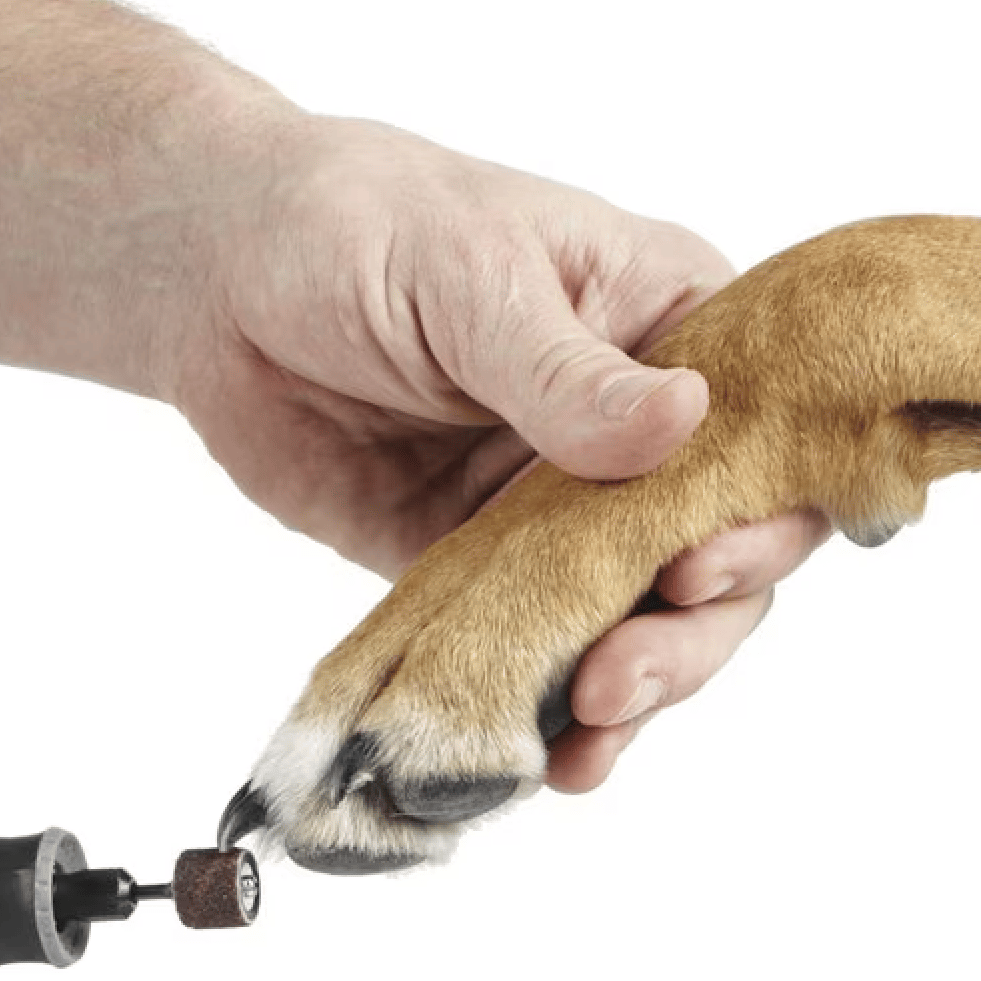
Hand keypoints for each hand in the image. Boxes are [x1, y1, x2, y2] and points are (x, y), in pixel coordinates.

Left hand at [176, 114, 830, 789]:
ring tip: (583, 739)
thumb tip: (686, 423)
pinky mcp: (475, 565)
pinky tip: (540, 754)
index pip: (759, 437)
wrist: (221, 286)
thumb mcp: (471, 274)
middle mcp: (625, 431)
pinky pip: (525, 643)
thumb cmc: (357, 225)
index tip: (696, 573)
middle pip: (709, 553)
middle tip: (618, 680)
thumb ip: (565, 369)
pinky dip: (537, 702)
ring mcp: (551, 508)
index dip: (755, 519)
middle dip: (684, 635)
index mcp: (664, 328)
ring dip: (626, 691)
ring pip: (627, 618)